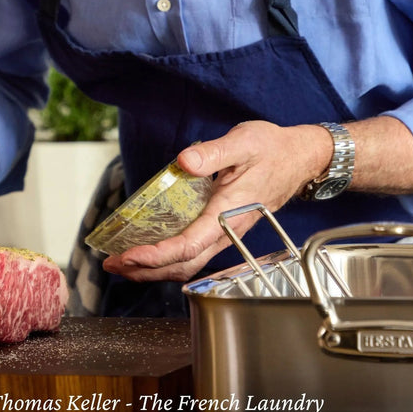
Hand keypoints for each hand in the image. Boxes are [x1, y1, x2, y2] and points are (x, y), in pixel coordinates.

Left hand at [102, 120, 330, 282]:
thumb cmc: (273, 149)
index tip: (129, 255)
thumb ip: (214, 152)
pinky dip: (169, 258)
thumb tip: (185, 161)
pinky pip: (194, 252)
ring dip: (155, 268)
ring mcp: (226, 232)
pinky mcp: (224, 228)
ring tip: (124, 264)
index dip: (158, 255)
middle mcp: (228, 230)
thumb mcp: (244, 142)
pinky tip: (152, 251)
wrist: (299, 158)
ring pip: (189, 263)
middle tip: (113, 264)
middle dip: (146, 270)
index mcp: (229, 211)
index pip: (189, 244)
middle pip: (184, 264)